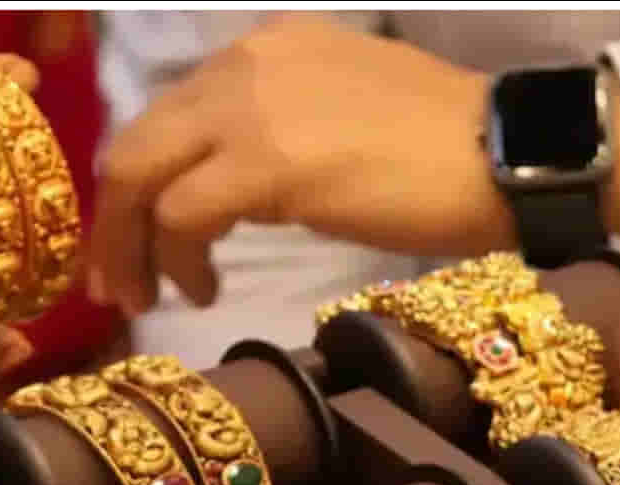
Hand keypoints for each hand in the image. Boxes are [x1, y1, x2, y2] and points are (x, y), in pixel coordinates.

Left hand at [86, 15, 511, 314]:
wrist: (505, 154)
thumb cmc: (430, 151)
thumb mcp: (322, 117)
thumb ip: (257, 132)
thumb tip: (202, 187)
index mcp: (255, 53)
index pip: (162, 118)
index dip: (133, 186)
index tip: (127, 242)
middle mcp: (240, 66)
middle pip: (134, 147)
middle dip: (114, 223)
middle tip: (116, 285)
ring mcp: (249, 108)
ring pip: (142, 178)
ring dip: (134, 248)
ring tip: (152, 297)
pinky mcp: (266, 160)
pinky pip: (183, 214)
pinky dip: (178, 260)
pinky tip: (204, 288)